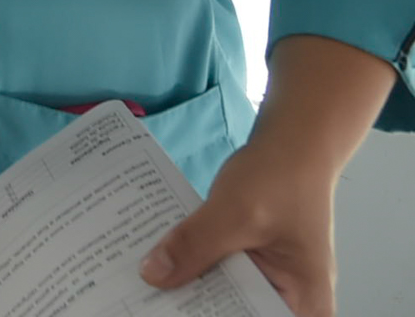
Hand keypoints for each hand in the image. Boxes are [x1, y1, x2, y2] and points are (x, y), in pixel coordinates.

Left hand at [142, 138, 332, 315]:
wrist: (290, 144)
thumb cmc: (280, 177)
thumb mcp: (234, 213)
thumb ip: (195, 245)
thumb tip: (151, 276)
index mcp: (305, 306)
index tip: (164, 314)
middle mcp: (290, 303)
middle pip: (234, 315)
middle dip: (192, 307)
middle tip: (140, 303)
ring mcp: (267, 283)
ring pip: (220, 298)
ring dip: (185, 291)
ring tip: (140, 291)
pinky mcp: (247, 265)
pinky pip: (214, 276)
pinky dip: (189, 270)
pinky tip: (154, 266)